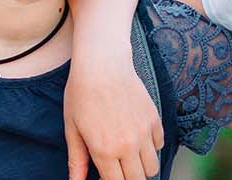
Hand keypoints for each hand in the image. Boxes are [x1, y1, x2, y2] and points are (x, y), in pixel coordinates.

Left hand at [64, 50, 162, 179]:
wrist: (103, 63)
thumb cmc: (81, 94)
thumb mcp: (72, 129)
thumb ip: (77, 160)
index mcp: (104, 151)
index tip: (103, 176)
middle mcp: (128, 145)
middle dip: (127, 179)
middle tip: (116, 168)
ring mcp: (144, 132)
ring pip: (152, 167)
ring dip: (141, 167)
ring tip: (127, 156)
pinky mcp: (154, 119)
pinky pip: (159, 145)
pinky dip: (150, 147)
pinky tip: (136, 137)